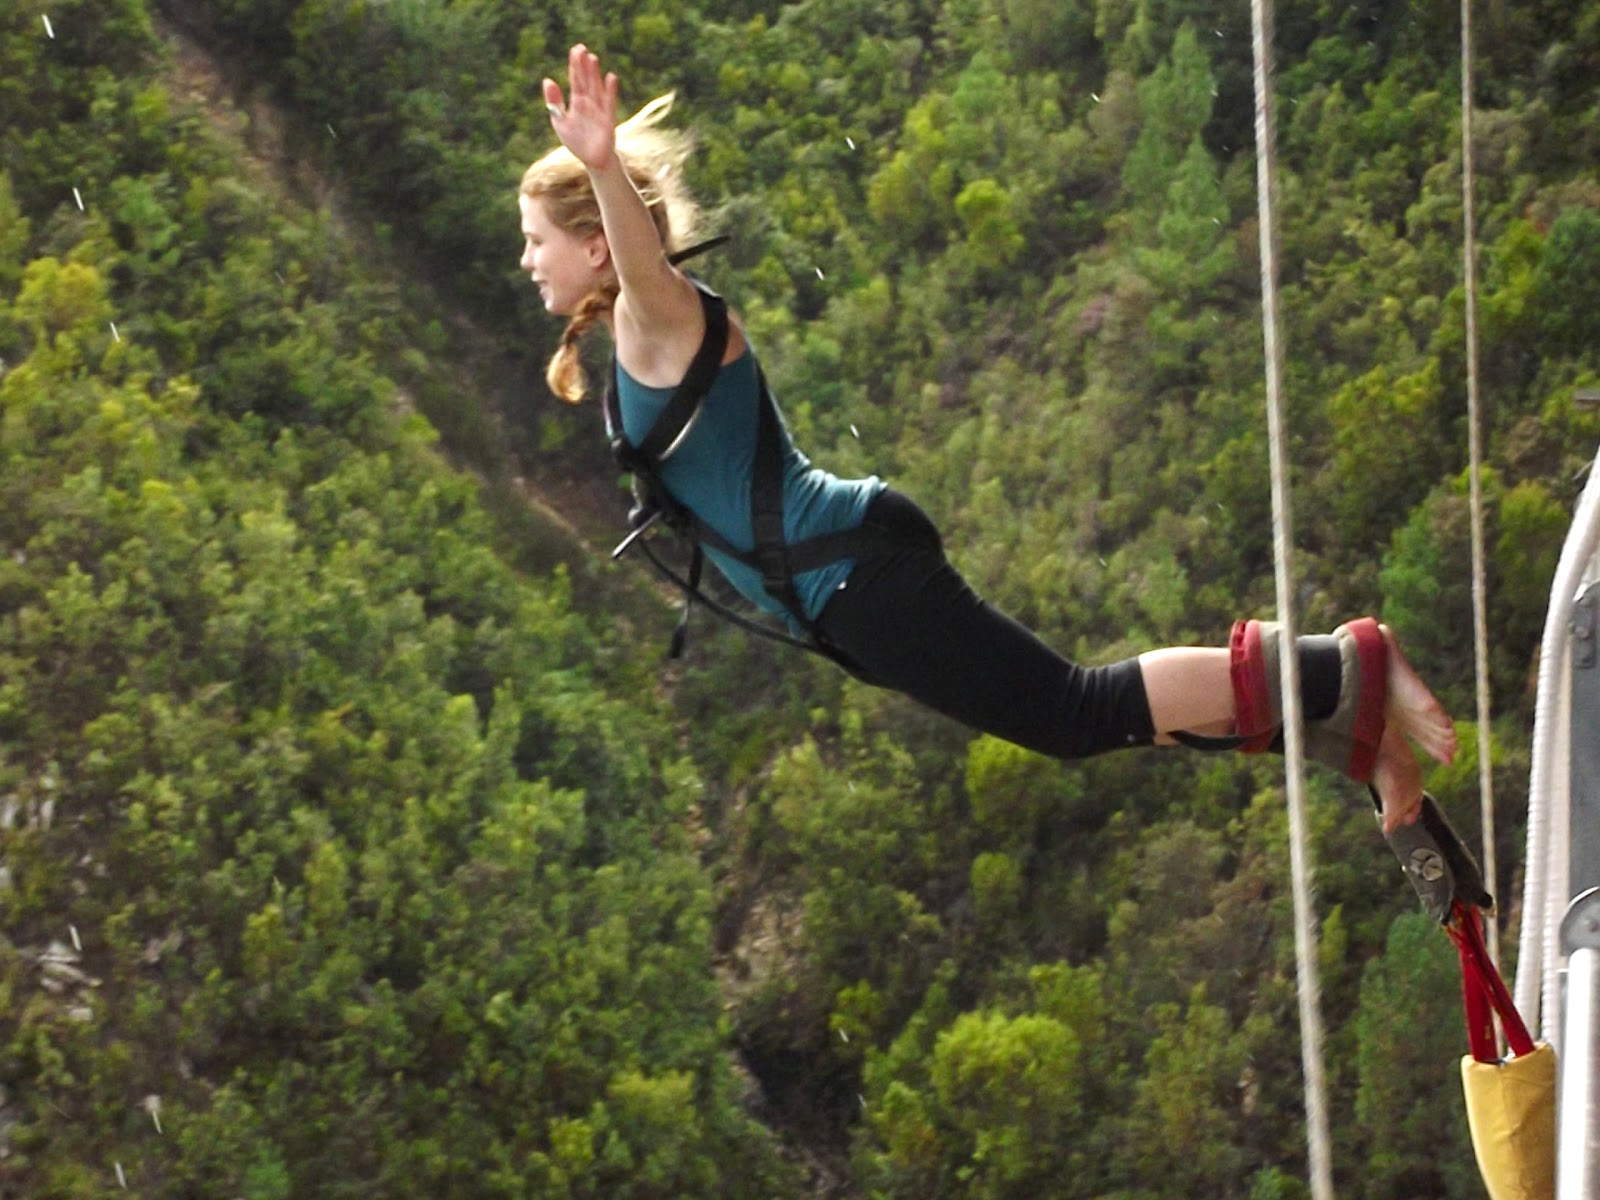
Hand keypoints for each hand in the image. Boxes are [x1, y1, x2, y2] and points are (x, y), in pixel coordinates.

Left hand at [543, 44, 618, 171]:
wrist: (593, 160)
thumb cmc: (577, 141)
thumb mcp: (560, 122)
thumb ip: (554, 102)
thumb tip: (548, 80)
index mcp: (577, 101)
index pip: (575, 80)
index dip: (574, 65)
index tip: (575, 50)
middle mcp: (589, 102)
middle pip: (586, 80)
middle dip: (583, 65)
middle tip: (581, 48)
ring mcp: (599, 110)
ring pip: (596, 88)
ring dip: (594, 74)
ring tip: (592, 58)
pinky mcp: (608, 120)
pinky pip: (609, 103)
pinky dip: (610, 91)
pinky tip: (610, 77)